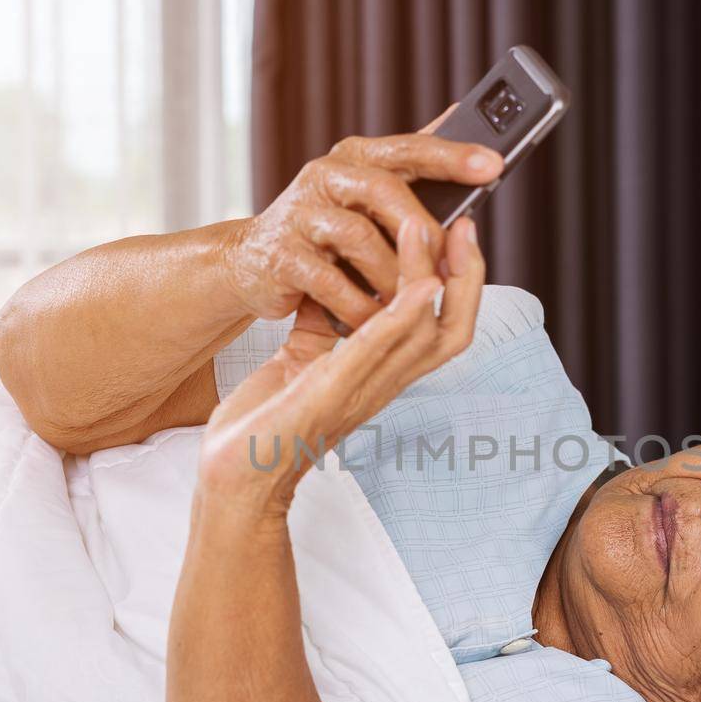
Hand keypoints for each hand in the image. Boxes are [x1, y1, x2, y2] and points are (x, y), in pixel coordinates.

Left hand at [196, 217, 485, 510]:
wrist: (233, 477)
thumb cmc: (267, 425)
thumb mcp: (300, 363)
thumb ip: (324, 325)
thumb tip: (333, 278)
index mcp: (378, 376)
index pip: (441, 328)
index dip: (459, 283)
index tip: (458, 234)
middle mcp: (380, 385)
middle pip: (452, 331)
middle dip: (467, 277)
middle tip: (466, 225)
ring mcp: (359, 392)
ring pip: (423, 335)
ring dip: (429, 278)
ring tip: (426, 227)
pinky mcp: (329, 394)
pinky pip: (376, 351)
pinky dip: (401, 317)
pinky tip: (418, 285)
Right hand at [219, 112, 498, 332]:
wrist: (250, 262)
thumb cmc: (323, 230)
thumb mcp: (366, 192)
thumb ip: (411, 165)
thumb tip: (462, 116)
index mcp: (355, 156)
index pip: (410, 148)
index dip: (452, 156)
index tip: (494, 165)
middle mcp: (325, 176)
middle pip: (385, 191)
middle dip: (423, 231)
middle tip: (448, 264)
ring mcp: (300, 214)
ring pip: (359, 239)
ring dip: (393, 276)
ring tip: (413, 301)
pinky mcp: (282, 257)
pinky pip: (330, 282)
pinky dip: (359, 305)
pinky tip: (376, 320)